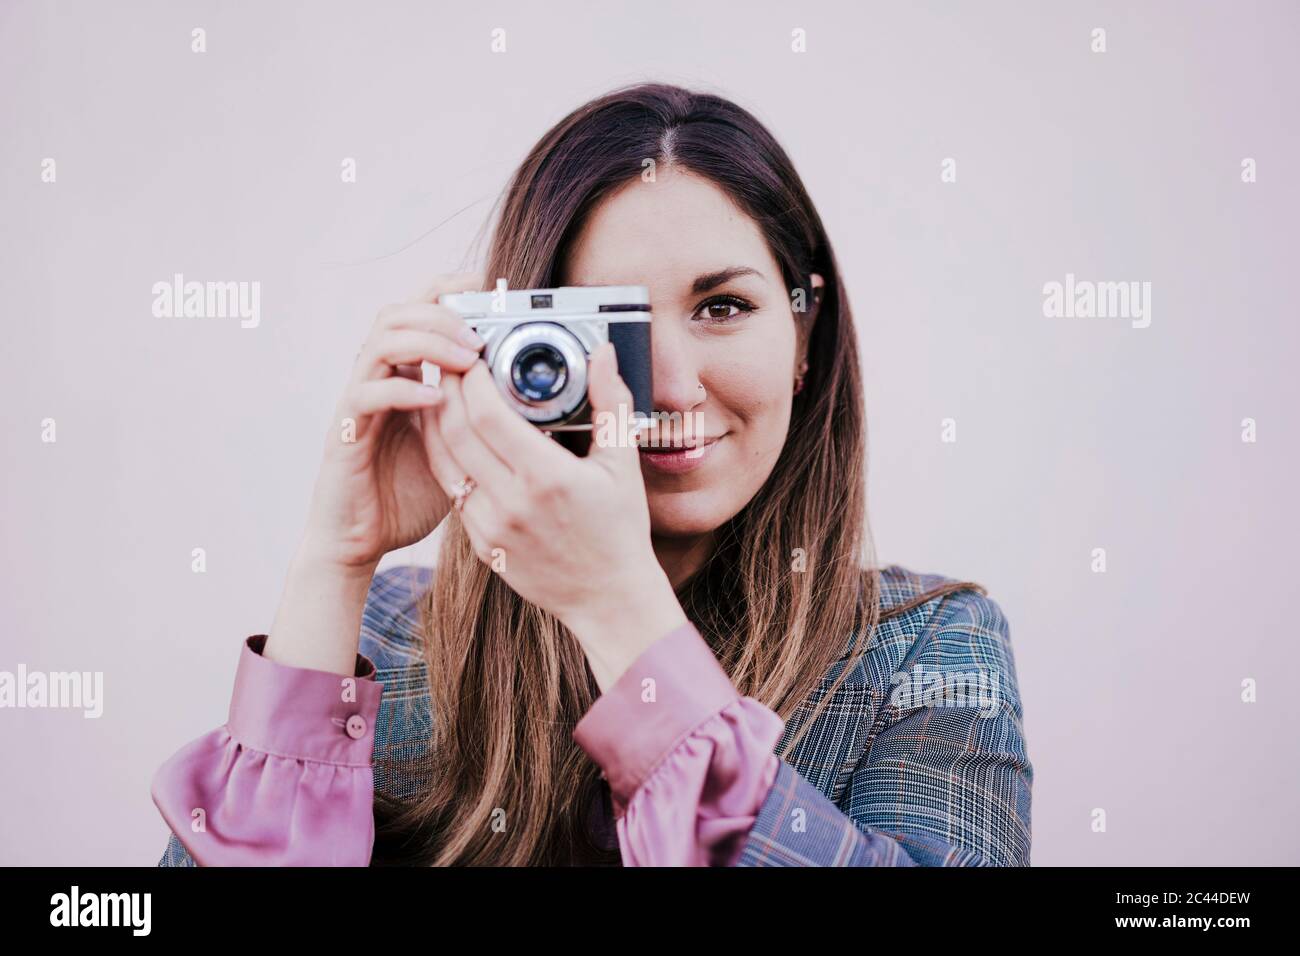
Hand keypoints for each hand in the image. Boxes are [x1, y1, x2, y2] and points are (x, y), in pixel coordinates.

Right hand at [297, 272, 486, 572]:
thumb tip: (538, 408)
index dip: (447, 291)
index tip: (486, 288)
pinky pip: (367, 395)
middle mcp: (378, 379)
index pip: (418, 313)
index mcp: (405, 376)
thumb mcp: (461, 449)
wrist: (361, 539)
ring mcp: (359, 402)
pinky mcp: (345, 431)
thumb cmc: (410, 495)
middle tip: (480, 336)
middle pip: (398, 313)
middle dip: (441, 314)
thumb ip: (484, 422)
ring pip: (380, 342)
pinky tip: (433, 399)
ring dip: (426, 342)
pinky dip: (402, 390)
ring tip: (464, 358)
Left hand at [423, 342, 687, 689]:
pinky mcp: (481, 544)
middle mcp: (512, 503)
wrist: (609, 599)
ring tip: (439, 393)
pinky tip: (450, 437)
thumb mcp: (623, 464)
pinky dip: (445, 458)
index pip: (488, 414)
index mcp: (548, 478)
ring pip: (443, 461)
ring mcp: (491, 527)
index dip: (470, 379)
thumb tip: (604, 353)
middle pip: (455, 431)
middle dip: (444, 390)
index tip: (472, 356)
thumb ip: (612, 403)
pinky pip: (452, 491)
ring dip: (434, 422)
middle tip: (446, 364)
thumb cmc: (620, 530)